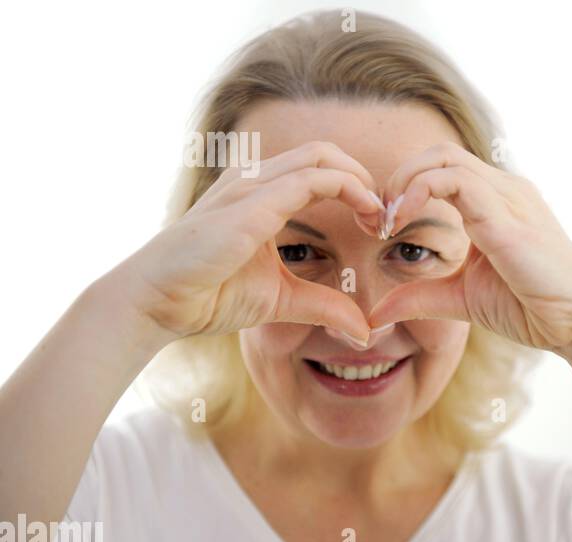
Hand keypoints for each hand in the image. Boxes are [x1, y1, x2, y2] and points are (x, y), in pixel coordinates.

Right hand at [120, 141, 383, 341]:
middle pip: (325, 152)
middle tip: (385, 217)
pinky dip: (349, 189)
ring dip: (362, 182)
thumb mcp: (282, 299)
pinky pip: (311, 179)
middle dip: (364, 177)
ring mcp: (251, 185)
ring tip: (380, 218)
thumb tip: (364, 330)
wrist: (158, 303)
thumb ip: (325, 306)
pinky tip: (366, 216)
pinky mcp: (252, 203)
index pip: (319, 168)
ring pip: (322, 157)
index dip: (357, 188)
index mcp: (259, 192)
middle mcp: (255, 179)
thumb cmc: (209, 294)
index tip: (378, 224)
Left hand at [367, 143, 571, 352]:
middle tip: (380, 220)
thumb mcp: (462, 299)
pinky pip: (454, 180)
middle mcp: (504, 190)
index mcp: (497, 202)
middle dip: (399, 179)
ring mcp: (508, 197)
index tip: (383, 228)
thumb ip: (420, 297)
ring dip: (404, 184)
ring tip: (389, 222)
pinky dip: (419, 192)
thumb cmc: (533, 308)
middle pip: (439, 152)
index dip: (405, 188)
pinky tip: (403, 223)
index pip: (442, 168)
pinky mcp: (506, 216)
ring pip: (443, 158)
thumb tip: (376, 313)